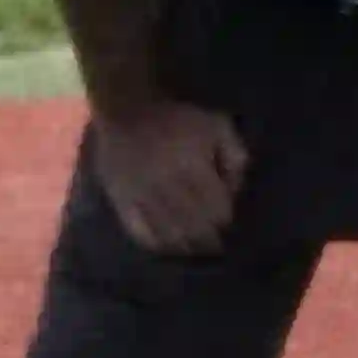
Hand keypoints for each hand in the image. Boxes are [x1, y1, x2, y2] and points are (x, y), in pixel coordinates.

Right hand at [86, 99, 246, 256]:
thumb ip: (235, 156)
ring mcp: (141, 197)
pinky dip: (156, 244)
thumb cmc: (177, 118)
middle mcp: (167, 187)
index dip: (225, 220)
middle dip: (209, 241)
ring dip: (186, 247)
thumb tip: (236, 191)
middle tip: (215, 244)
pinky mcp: (121, 201)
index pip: (217, 211)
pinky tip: (167, 245)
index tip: (226, 220)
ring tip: (194, 249)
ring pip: (169, 236)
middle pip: (195, 229)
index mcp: (193, 168)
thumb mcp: (217, 125)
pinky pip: (139, 233)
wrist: (126, 108)